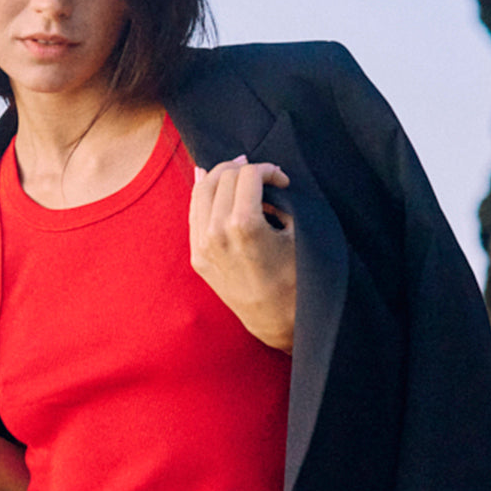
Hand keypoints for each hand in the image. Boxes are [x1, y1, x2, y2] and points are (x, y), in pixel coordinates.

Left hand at [189, 155, 295, 351]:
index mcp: (244, 226)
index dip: (269, 170)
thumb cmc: (295, 278)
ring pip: (202, 189)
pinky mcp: (197, 256)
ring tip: (239, 174)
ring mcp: (203, 246)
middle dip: (245, 169)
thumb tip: (259, 179)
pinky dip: (204, 194)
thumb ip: (278, 200)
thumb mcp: (296, 234)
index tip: (282, 180)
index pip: (249, 175)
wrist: (276, 320)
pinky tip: (214, 183)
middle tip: (263, 177)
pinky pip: (194, 212)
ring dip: (221, 176)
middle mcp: (216, 233)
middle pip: (224, 177)